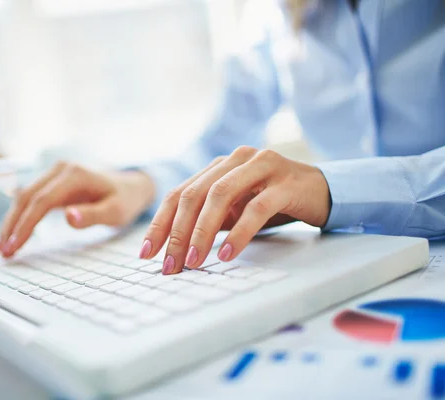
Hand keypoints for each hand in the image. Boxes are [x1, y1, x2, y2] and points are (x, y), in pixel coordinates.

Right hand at [0, 162, 155, 257]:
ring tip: (0, 248)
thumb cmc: (125, 200)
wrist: (131, 186)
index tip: (14, 246)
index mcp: (74, 175)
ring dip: (11, 222)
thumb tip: (68, 217)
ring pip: (24, 198)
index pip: (41, 201)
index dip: (25, 224)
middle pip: (26, 198)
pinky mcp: (52, 183)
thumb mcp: (116, 212)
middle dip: (11, 225)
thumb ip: (92, 215)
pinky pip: (30, 199)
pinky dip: (18, 217)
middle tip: (1, 252)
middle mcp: (60, 170)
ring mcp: (54, 174)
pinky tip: (9, 234)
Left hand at [140, 146, 331, 274]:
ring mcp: (261, 166)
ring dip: (202, 232)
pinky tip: (227, 254)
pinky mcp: (284, 182)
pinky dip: (239, 233)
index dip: (160, 224)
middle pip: (194, 195)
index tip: (146, 253)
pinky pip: (255, 208)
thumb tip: (175, 250)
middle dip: (177, 232)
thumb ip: (209, 220)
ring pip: (220, 197)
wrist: (324, 191)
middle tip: (169, 265)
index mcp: (218, 166)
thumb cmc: (273, 202)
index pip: (179, 194)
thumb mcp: (236, 210)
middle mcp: (235, 160)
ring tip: (193, 262)